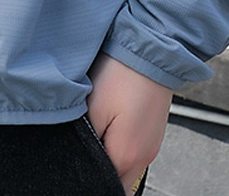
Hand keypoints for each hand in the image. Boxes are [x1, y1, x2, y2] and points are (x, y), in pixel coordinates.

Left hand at [86, 53, 171, 192]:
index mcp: (127, 155)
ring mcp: (151, 143)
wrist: (149, 47)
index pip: (106, 188)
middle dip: (98, 170)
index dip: (88, 179)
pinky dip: (118, 143)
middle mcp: (144, 155)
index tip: (76, 166)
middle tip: (83, 146)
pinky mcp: (151, 130)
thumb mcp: (92, 109)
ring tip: (95, 130)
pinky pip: (132, 148)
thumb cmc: (121, 73)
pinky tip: (108, 123)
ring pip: (125, 165)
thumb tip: (80, 162)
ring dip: (108, 155)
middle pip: (117, 180)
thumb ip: (86, 143)